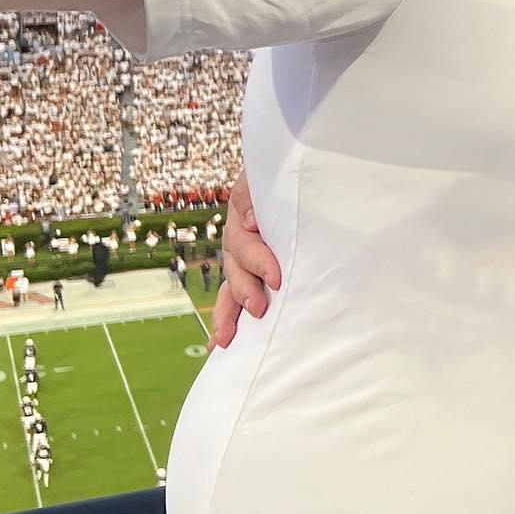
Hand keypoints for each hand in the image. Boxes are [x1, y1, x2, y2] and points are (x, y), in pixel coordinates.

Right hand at [208, 169, 281, 350]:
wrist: (292, 171)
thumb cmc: (285, 174)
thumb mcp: (267, 175)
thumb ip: (253, 193)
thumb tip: (247, 221)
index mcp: (243, 215)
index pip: (244, 241)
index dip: (258, 261)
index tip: (275, 279)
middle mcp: (239, 239)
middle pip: (235, 268)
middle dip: (245, 292)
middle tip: (259, 309)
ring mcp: (244, 257)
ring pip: (232, 286)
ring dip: (230, 313)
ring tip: (226, 339)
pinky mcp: (256, 272)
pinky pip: (238, 295)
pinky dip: (230, 319)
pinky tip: (221, 342)